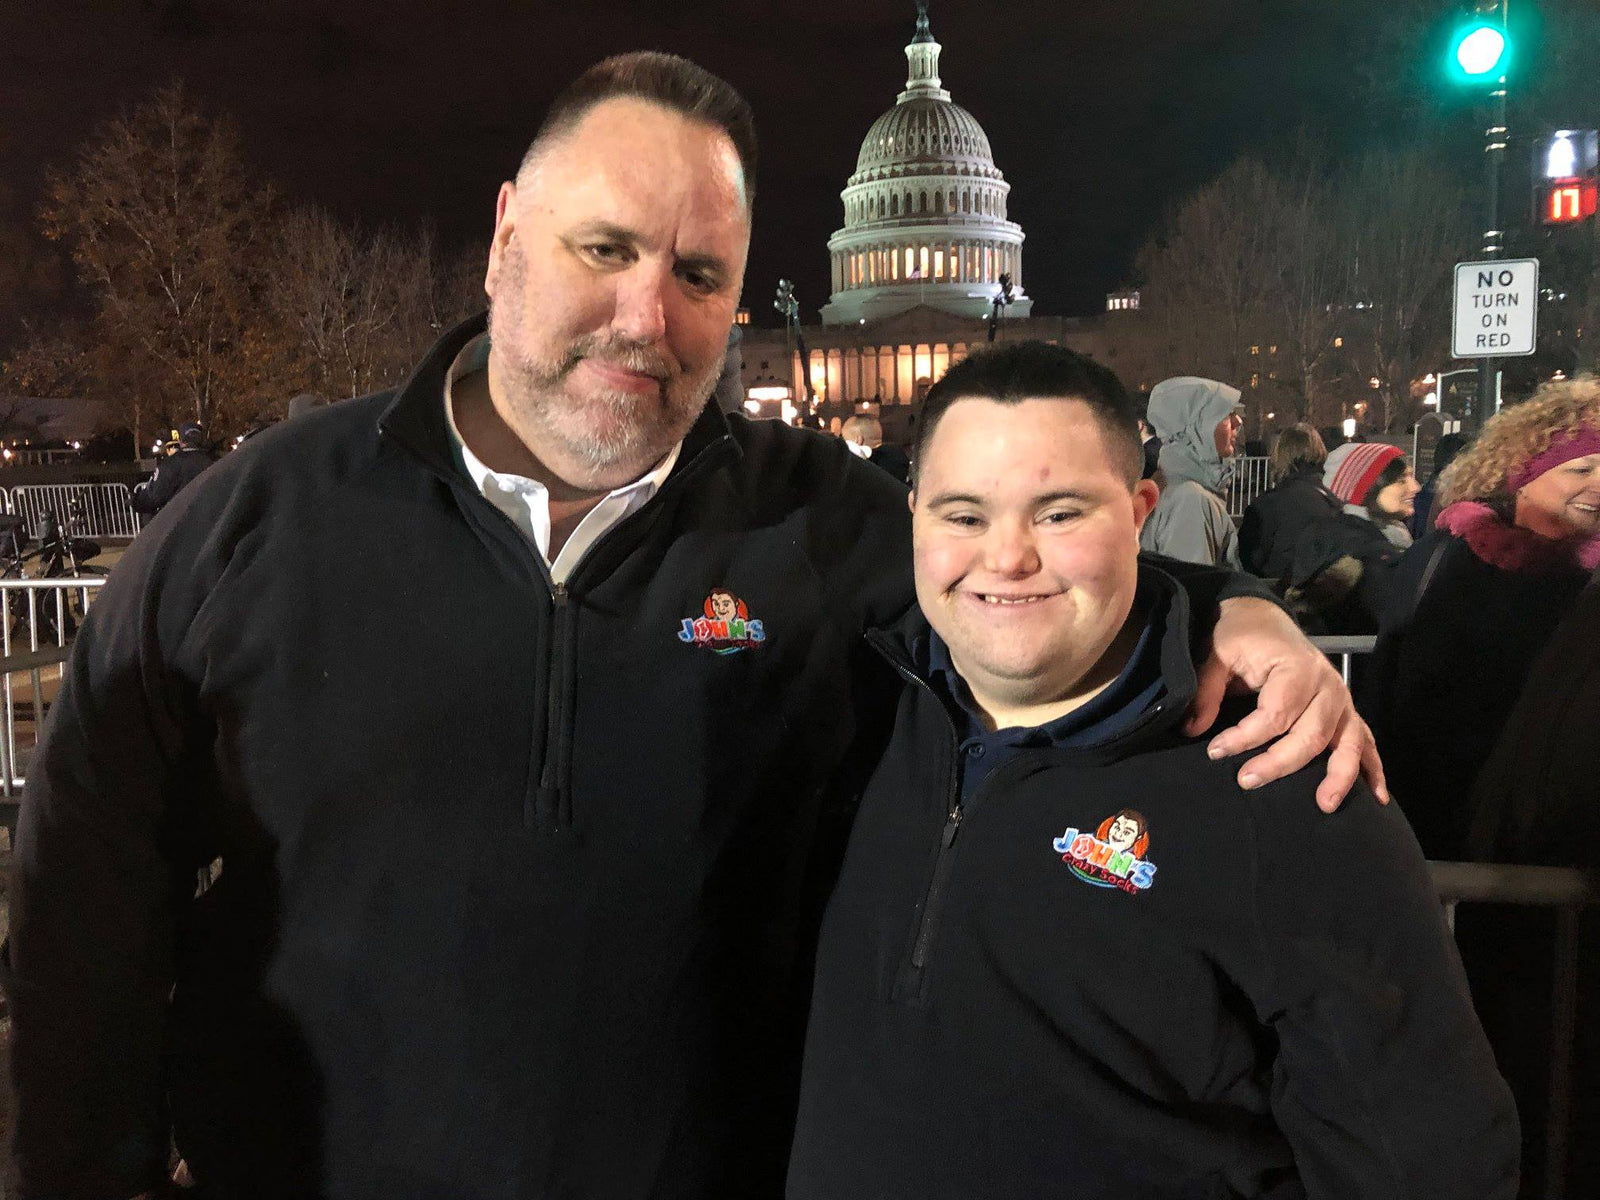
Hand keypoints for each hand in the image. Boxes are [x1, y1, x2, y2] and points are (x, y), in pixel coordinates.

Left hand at [1184, 596, 1387, 811]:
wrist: (1265, 619)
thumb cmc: (1241, 636)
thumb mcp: (1217, 654)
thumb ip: (1206, 691)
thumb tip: (1193, 730)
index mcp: (1296, 667)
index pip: (1275, 713)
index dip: (1245, 737)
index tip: (1216, 752)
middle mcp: (1327, 685)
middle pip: (1312, 733)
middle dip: (1281, 762)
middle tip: (1247, 780)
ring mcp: (1342, 700)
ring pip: (1347, 743)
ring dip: (1340, 775)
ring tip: (1324, 805)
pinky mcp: (1346, 712)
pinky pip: (1366, 743)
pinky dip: (1373, 770)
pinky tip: (1377, 797)